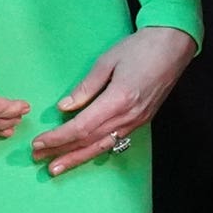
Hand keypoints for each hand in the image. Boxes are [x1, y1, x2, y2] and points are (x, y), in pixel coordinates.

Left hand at [35, 24, 196, 177]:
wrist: (174, 46)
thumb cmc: (139, 48)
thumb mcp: (107, 61)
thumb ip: (85, 87)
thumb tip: (64, 107)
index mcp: (118, 99)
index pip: (82, 127)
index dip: (58, 138)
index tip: (39, 143)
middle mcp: (129, 116)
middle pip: (90, 141)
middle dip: (62, 152)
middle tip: (39, 159)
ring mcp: (138, 121)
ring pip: (103, 146)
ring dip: (78, 157)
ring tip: (57, 166)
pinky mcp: (142, 120)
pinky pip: (116, 141)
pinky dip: (97, 149)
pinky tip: (84, 154)